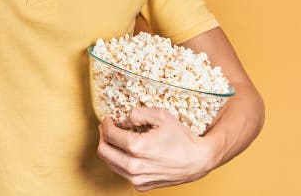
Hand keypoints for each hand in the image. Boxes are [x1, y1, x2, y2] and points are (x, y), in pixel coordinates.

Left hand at [97, 107, 214, 191]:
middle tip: (108, 128)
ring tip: (118, 140)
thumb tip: (122, 120)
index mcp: (137, 147)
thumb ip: (137, 113)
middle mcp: (134, 166)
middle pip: (103, 151)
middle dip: (103, 137)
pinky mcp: (142, 186)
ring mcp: (138, 179)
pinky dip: (122, 162)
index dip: (105, 124)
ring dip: (111, 150)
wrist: (197, 160)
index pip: (109, 134)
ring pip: (110, 164)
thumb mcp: (161, 116)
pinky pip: (123, 173)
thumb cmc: (181, 137)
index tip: (108, 119)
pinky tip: (130, 153)